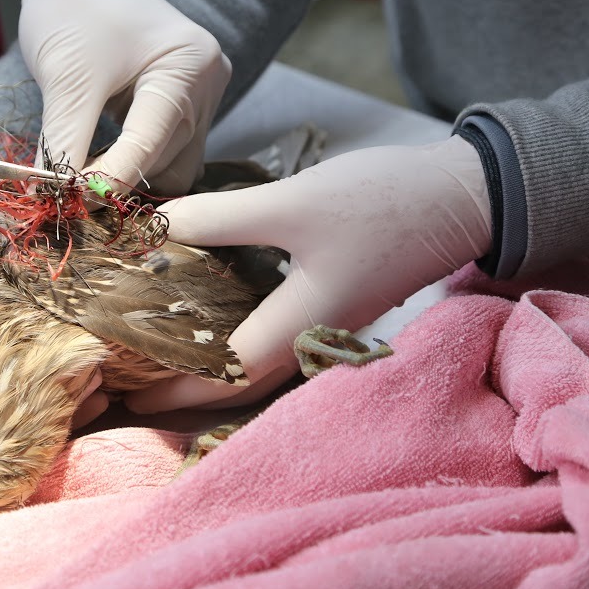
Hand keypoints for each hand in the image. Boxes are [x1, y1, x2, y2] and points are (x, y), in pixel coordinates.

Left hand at [12, 0, 230, 195]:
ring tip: (80, 175)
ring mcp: (203, 93)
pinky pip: (167, 149)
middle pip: (168, 160)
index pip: (151, 141)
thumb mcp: (65, 79)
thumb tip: (56, 197)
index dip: (112, 179)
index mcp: (189, 64)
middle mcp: (209, 80)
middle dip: (120, 180)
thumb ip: (65, 141)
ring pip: (171, 164)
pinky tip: (99, 160)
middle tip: (70, 196)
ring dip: (128, 176)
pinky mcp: (186, 102)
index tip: (75, 205)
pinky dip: (133, 161)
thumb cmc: (71, 9)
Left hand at [125, 137, 492, 411]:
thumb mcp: (292, 204)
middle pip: (240, 381)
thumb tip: (156, 228)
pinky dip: (238, 339)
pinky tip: (214, 318)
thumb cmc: (379, 202)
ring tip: (163, 360)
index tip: (130, 392)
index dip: (175, 387)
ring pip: (260, 363)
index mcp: (301, 323)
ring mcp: (327, 324)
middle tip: (135, 391)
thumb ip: (220, 218)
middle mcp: (313, 336)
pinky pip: (277, 338)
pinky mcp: (335, 304)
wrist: (457, 195)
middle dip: (186, 391)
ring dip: (211, 368)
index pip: (225, 374)